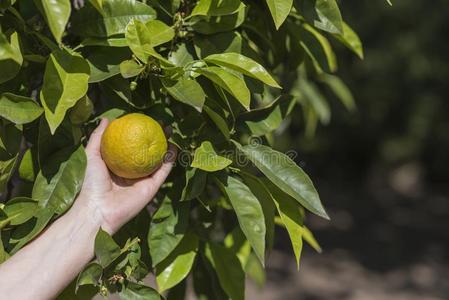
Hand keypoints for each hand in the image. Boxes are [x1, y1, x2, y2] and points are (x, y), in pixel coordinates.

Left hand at [73, 118, 175, 233]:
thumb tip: (107, 119)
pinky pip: (163, 171)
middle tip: (161, 124)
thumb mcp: (91, 155)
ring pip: (159, 160)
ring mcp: (144, 180)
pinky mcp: (152, 187)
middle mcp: (133, 172)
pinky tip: (173, 147)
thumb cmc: (91, 183)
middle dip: (156, 137)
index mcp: (119, 166)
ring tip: (170, 132)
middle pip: (148, 151)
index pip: (132, 146)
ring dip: (166, 146)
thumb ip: (98, 137)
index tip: (145, 120)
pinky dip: (170, 160)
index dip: (140, 133)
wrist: (98, 209)